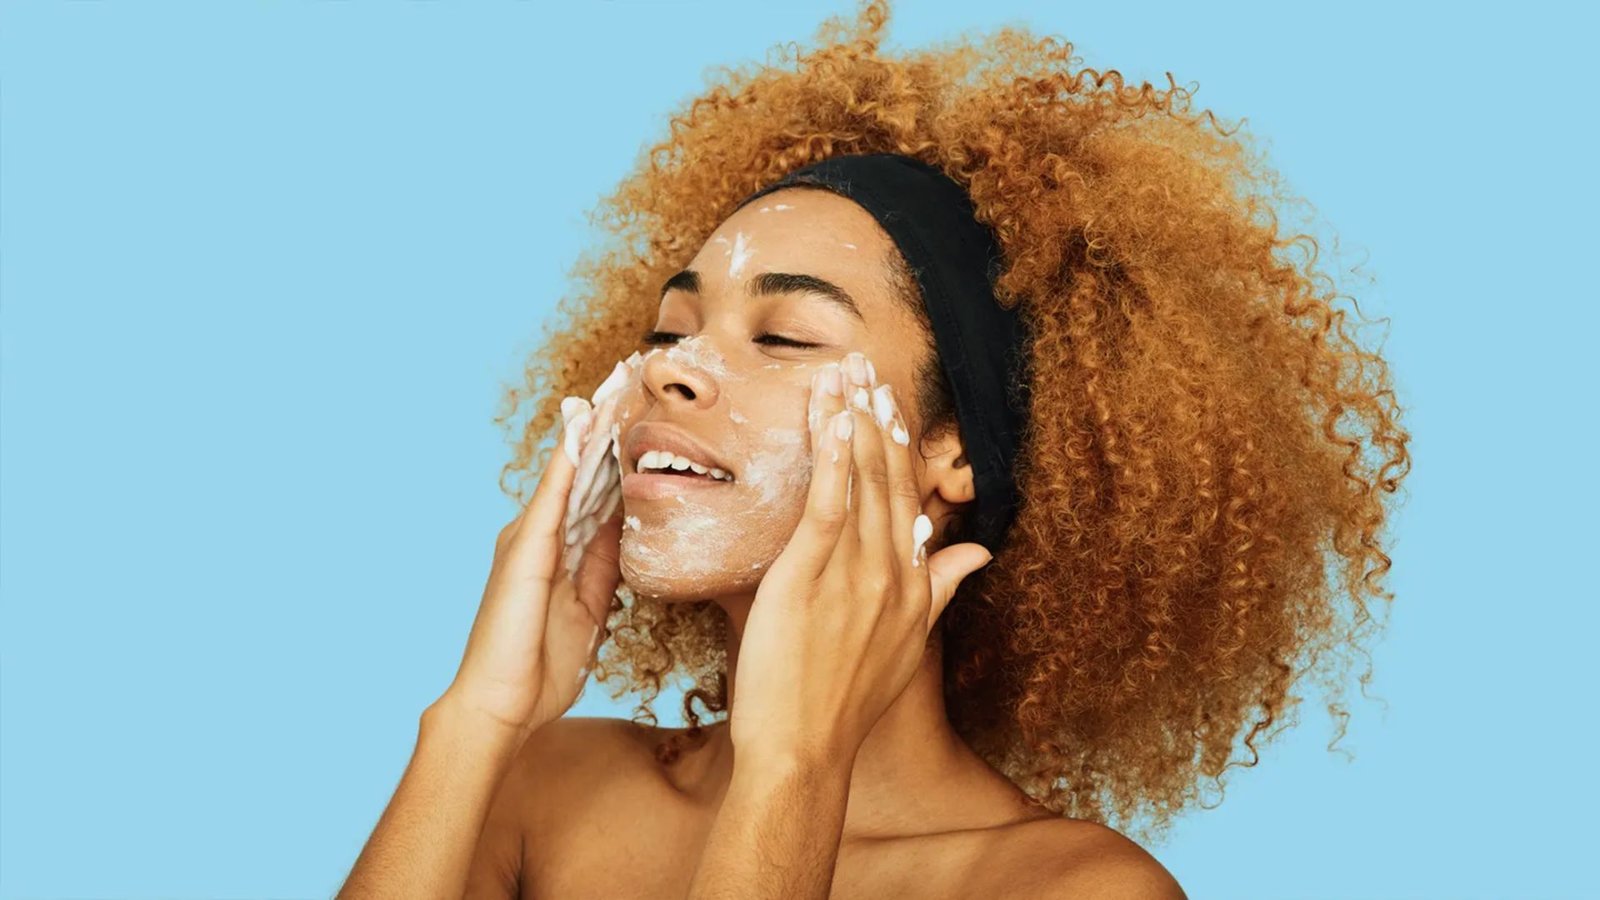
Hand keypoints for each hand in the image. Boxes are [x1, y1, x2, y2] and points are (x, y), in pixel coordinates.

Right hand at [435, 358, 639, 739]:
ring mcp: (529, 537)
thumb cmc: (539, 668)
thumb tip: (628, 535)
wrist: (500, 706)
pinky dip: (568, 459)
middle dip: (604, 421)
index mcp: (560, 550)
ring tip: (612, 381)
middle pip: (581, 466)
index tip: (642, 410)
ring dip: (590, 425)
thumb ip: (605, 570)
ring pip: (567, 469)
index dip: (618, 448)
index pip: (596, 487)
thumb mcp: (591, 612)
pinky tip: (583, 427)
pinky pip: (553, 495)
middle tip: (630, 371)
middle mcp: (540, 533)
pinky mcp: (525, 549)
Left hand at [730, 351, 994, 763]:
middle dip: (878, 417)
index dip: (900, 446)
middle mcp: (892, 573)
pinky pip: (827, 506)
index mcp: (914, 586)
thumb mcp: (907, 644)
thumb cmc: (843, 703)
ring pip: (860, 480)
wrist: (804, 752)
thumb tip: (978, 548)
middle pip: (889, 479)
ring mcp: (855, 574)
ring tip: (845, 373)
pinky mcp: (810, 578)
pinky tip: (833, 419)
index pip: (909, 500)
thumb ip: (941, 588)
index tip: (890, 402)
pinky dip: (832, 459)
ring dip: (853, 420)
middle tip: (867, 366)